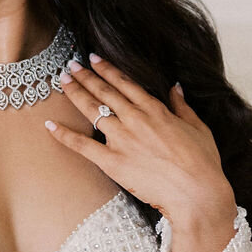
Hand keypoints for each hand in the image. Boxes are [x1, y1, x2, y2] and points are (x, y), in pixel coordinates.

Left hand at [48, 53, 236, 225]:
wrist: (196, 194)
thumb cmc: (202, 163)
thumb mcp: (198, 128)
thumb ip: (182, 106)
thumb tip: (175, 86)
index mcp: (155, 109)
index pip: (125, 83)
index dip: (107, 69)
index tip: (94, 58)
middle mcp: (135, 119)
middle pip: (104, 92)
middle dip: (85, 76)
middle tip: (70, 65)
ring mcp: (121, 139)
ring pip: (91, 110)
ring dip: (75, 93)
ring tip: (62, 81)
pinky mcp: (112, 162)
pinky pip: (82, 146)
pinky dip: (64, 135)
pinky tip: (49, 125)